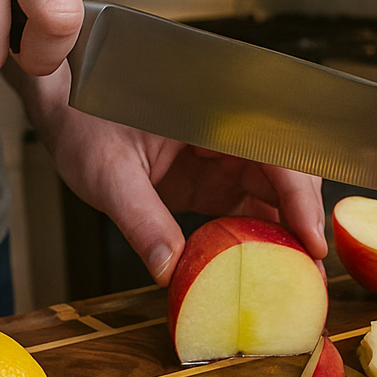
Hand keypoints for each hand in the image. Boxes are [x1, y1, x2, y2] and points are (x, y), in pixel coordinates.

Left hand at [18, 64, 327, 284]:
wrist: (66, 101)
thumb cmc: (82, 115)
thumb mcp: (106, 172)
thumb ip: (140, 219)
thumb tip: (169, 269)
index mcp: (214, 108)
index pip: (278, 152)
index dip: (301, 198)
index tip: (311, 241)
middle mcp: (230, 126)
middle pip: (290, 172)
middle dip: (303, 221)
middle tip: (309, 272)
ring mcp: (227, 151)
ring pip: (278, 190)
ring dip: (287, 231)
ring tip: (294, 275)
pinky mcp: (217, 174)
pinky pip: (253, 202)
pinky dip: (261, 234)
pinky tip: (264, 264)